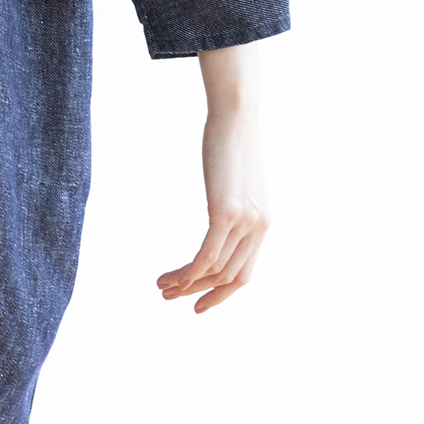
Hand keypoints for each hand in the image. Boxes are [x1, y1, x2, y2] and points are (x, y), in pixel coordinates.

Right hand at [157, 43, 269, 313]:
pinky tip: (169, 277)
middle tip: (167, 296)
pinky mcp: (225, 212)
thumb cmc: (231, 144)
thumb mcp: (234, 181)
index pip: (244, 274)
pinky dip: (187, 272)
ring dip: (185, 284)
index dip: (220, 295)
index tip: (196, 305)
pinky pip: (206, 255)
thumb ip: (232, 204)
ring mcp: (244, 221)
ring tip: (160, 286)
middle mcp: (259, 227)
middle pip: (229, 277)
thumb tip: (220, 214)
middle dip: (198, 293)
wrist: (236, 118)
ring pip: (214, 270)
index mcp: (263, 223)